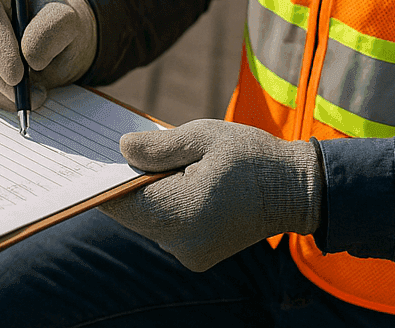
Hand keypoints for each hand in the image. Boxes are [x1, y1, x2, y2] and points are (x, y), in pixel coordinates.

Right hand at [0, 0, 96, 109]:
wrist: (53, 36)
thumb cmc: (57, 21)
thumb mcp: (67, 18)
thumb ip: (54, 29)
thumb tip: (30, 58)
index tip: (18, 73)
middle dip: (1, 74)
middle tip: (32, 94)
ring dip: (3, 89)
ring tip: (36, 93)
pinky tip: (21, 95)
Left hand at [100, 119, 323, 271]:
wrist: (297, 191)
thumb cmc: (252, 157)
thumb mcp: (205, 136)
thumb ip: (159, 145)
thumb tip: (121, 149)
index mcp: (181, 212)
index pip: (120, 203)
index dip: (105, 181)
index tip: (98, 159)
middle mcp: (181, 242)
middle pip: (132, 214)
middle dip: (130, 184)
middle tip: (132, 152)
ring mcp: (190, 254)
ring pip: (149, 222)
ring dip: (150, 196)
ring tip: (166, 165)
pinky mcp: (198, 257)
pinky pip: (167, 230)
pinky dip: (166, 208)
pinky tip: (182, 184)